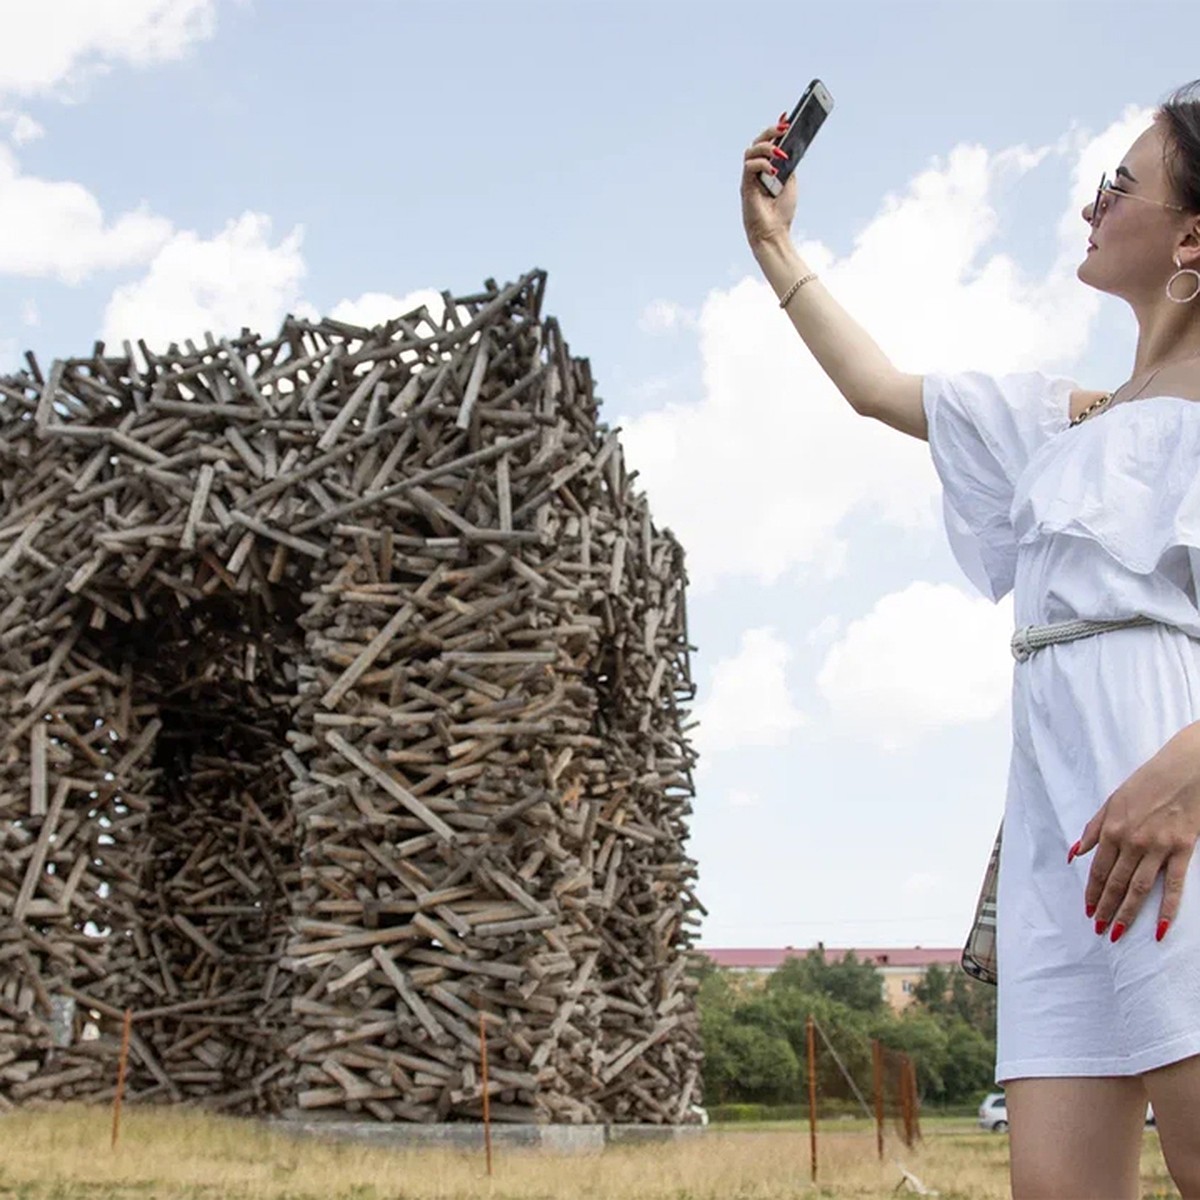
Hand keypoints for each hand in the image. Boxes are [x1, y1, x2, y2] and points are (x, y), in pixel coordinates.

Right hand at [741, 117, 797, 251]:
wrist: (774, 234)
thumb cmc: (781, 212)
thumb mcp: (790, 183)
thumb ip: (788, 165)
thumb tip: (790, 145)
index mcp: (767, 168)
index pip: (768, 143)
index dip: (775, 129)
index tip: (787, 117)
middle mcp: (756, 170)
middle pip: (758, 142)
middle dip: (771, 131)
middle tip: (785, 127)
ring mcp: (749, 178)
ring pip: (751, 150)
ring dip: (766, 146)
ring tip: (780, 151)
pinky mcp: (745, 186)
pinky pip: (749, 167)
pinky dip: (762, 164)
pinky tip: (774, 169)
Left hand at [1071, 721, 1199, 942]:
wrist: (1184, 769)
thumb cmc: (1146, 783)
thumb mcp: (1112, 801)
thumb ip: (1094, 828)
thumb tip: (1076, 852)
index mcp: (1112, 829)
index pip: (1099, 870)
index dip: (1092, 892)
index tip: (1087, 910)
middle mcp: (1132, 841)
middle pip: (1117, 883)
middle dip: (1105, 909)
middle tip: (1099, 931)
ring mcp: (1158, 847)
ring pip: (1140, 888)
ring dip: (1127, 913)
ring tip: (1118, 933)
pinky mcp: (1182, 850)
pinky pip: (1173, 885)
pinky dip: (1167, 909)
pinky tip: (1159, 929)